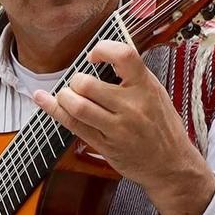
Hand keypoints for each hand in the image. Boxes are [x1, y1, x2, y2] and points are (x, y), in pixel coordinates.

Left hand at [35, 39, 214, 214]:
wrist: (171, 166)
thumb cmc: (164, 128)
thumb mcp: (157, 95)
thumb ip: (134, 77)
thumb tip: (105, 57)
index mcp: (147, 87)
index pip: (123, 55)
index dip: (102, 49)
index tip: (94, 55)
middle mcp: (132, 106)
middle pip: (88, 84)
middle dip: (76, 81)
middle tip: (79, 85)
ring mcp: (117, 128)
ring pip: (77, 105)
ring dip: (64, 97)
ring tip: (67, 96)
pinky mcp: (105, 145)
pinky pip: (74, 125)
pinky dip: (54, 110)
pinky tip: (43, 99)